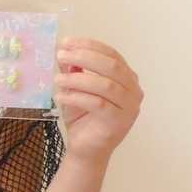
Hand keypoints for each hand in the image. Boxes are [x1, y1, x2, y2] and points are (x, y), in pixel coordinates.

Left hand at [51, 37, 142, 162]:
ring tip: (57, 79)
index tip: (67, 42)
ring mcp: (129, 106)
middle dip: (84, 57)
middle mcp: (133, 89)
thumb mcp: (75, 89)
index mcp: (126, 77)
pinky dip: (78, 98)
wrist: (86, 149)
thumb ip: (73, 71)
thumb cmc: (84, 118)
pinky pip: (98, 104)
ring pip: (106, 85)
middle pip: (111, 66)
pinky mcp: (119, 122)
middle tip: (61, 56)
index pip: (111, 54)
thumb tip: (63, 51)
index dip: (89, 45)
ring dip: (78, 79)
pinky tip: (61, 97)